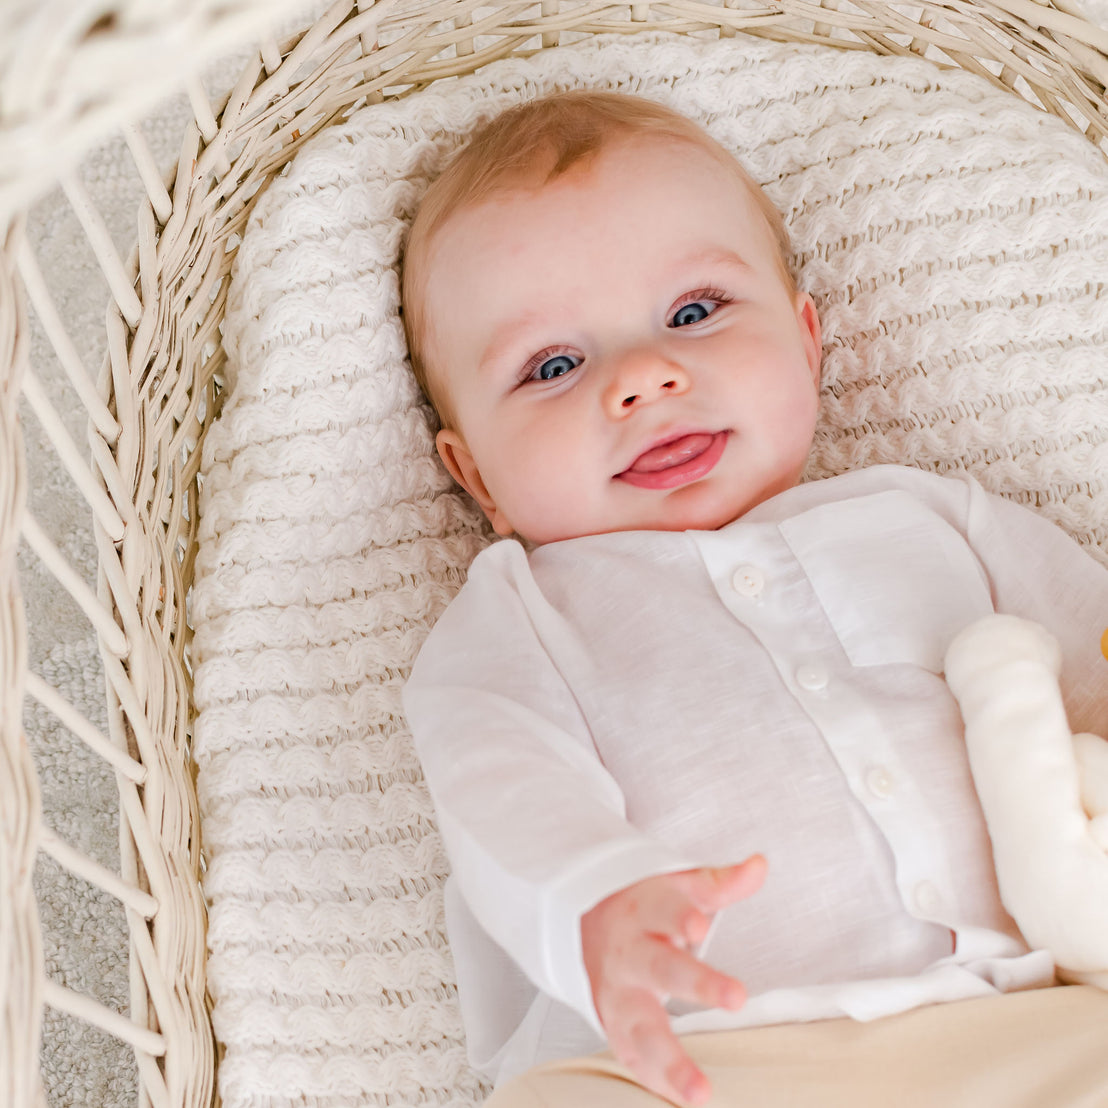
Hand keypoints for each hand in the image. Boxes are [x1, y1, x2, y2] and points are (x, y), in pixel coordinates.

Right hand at [580, 856, 766, 1105]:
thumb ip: (718, 882)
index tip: (699, 924)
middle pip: (660, 968)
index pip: (664, 909)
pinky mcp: (612, 1024)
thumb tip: (759, 865)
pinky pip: (630, 1056)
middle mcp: (630, 953)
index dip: (681, 915)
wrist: (584, 924)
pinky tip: (677, 1098)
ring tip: (700, 1092)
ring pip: (640, 1028)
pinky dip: (652, 1080)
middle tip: (735, 996)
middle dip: (696, 983)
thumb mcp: (677, 885)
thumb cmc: (645, 906)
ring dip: (669, 1062)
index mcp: (646, 911)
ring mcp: (618, 993)